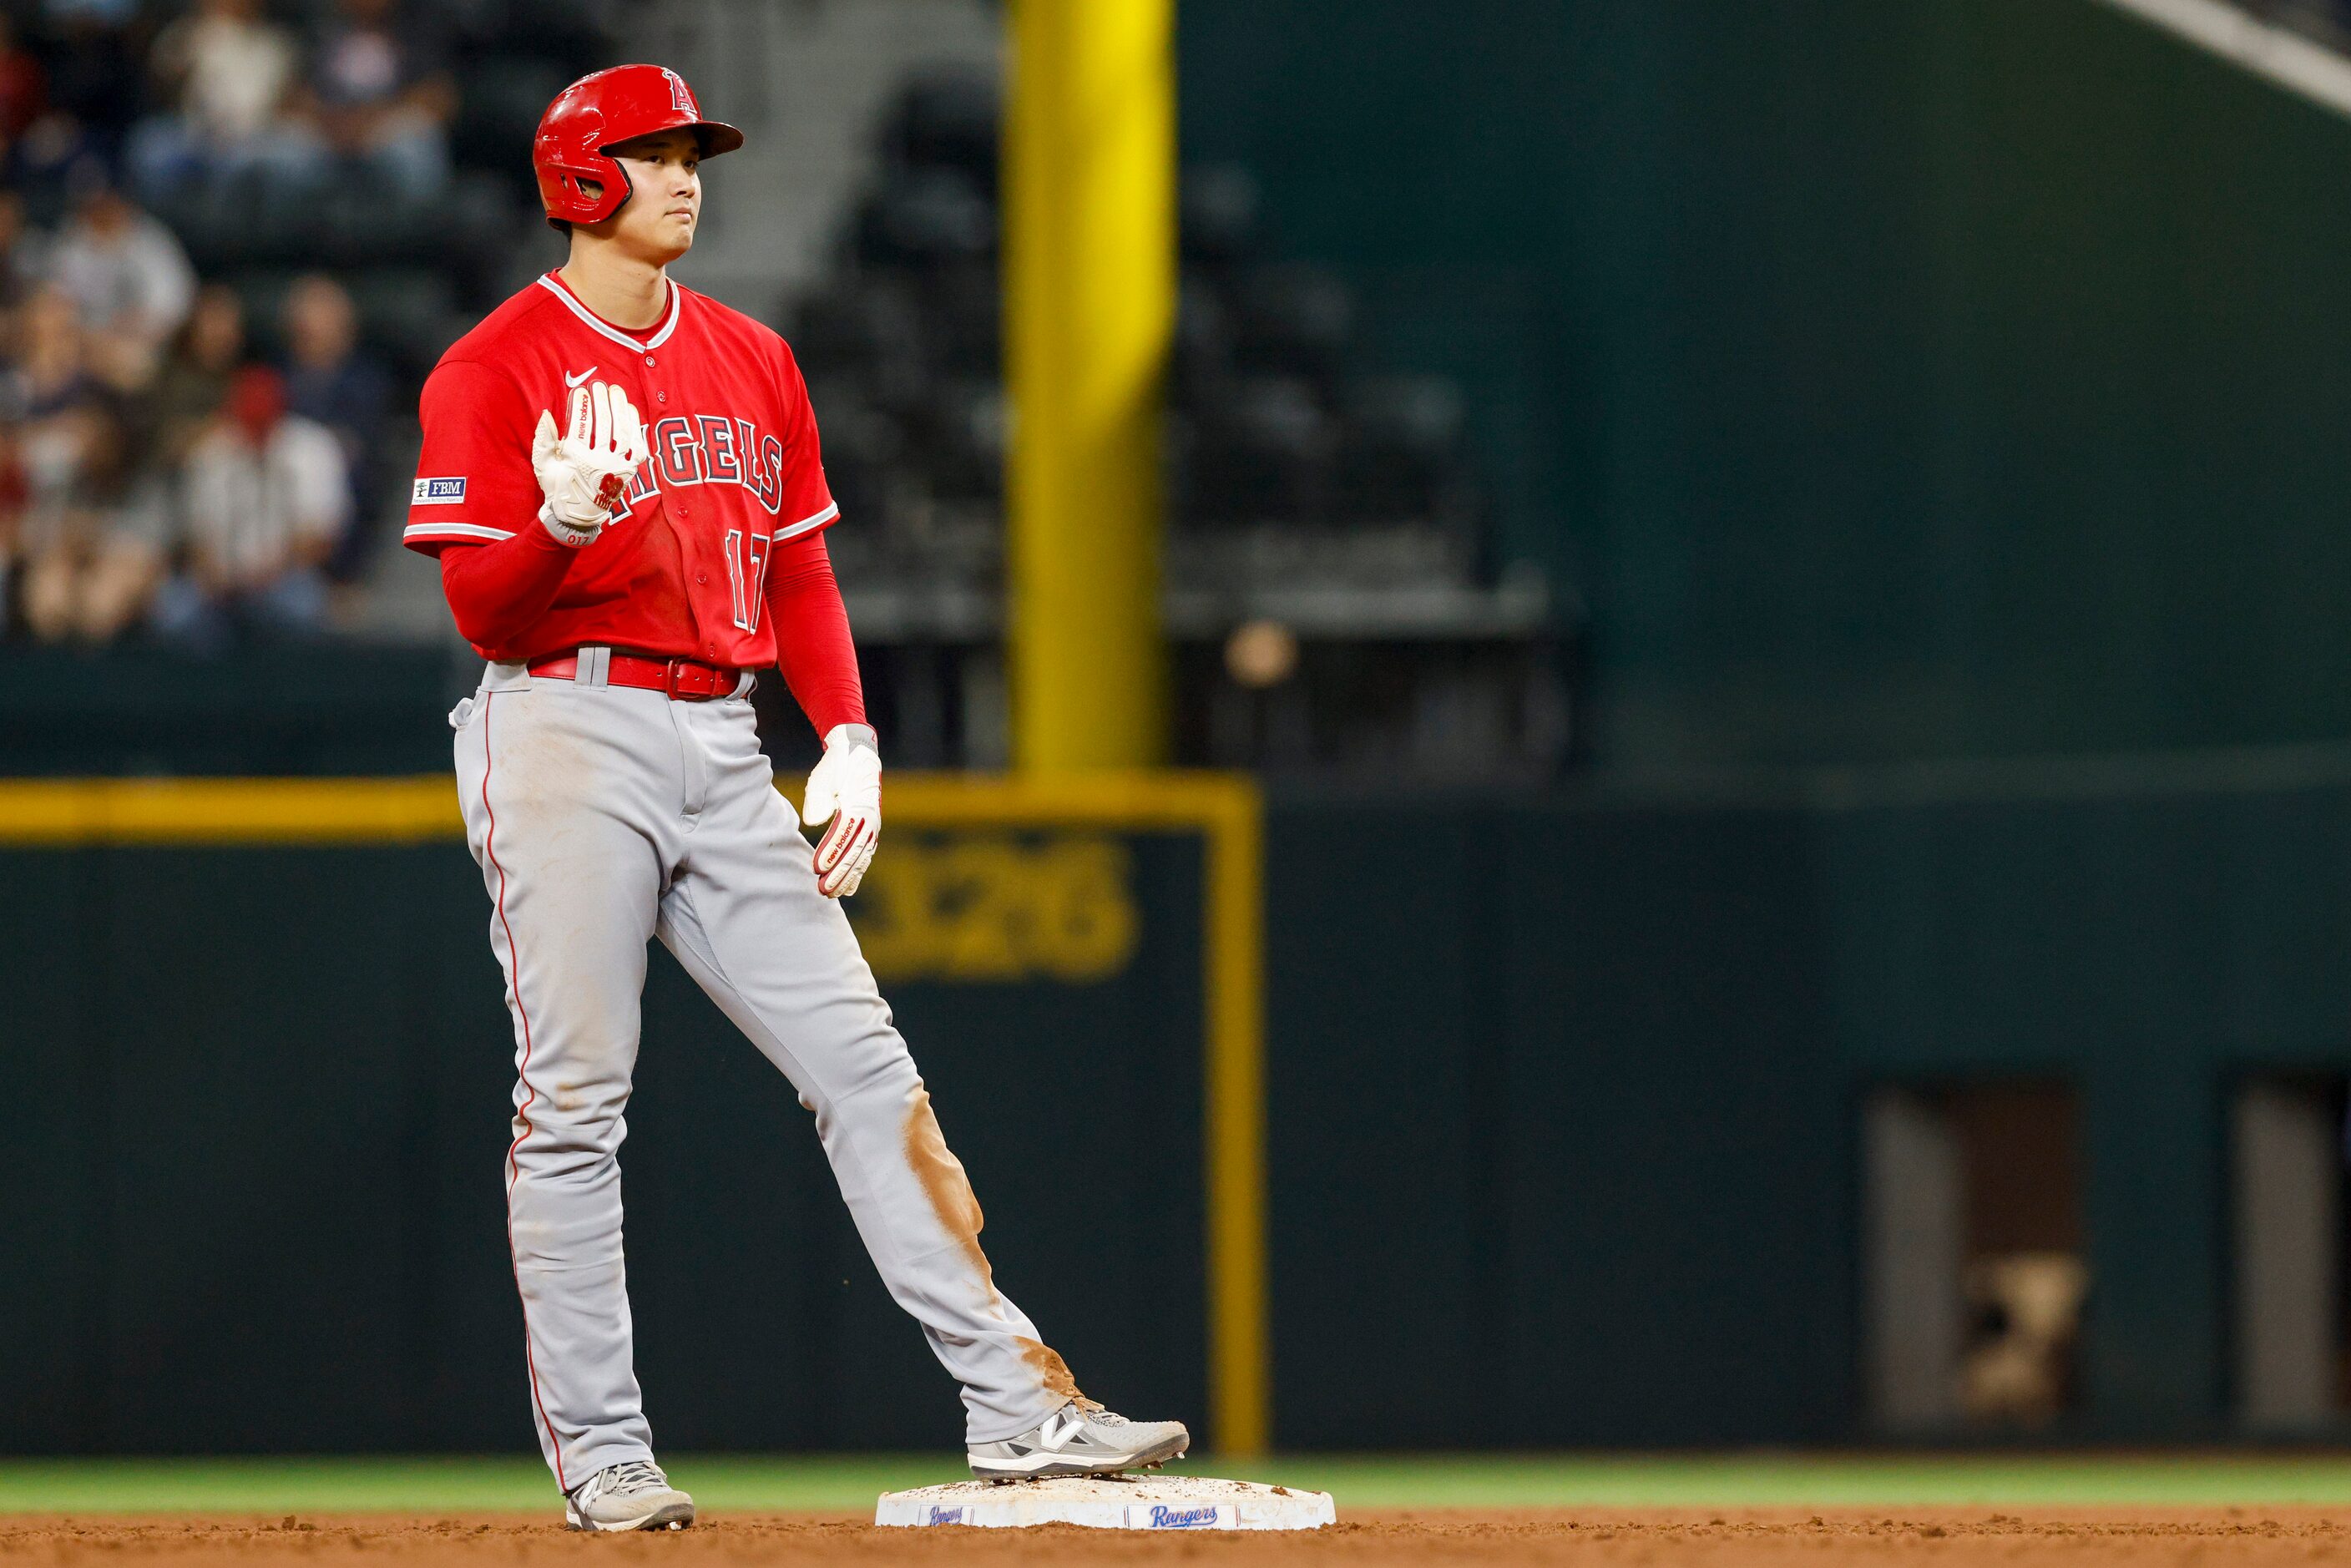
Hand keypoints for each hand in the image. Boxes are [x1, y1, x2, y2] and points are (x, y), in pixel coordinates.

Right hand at [531, 381, 646, 546]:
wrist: (579, 515)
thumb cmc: (558, 486)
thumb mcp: (543, 465)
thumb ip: (544, 439)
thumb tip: (547, 414)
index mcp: (577, 460)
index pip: (580, 425)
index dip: (581, 405)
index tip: (579, 390)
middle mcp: (600, 463)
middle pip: (604, 424)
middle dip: (601, 401)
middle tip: (598, 385)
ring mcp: (618, 466)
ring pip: (622, 431)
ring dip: (619, 407)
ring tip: (614, 390)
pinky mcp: (631, 469)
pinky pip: (637, 443)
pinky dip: (634, 424)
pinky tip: (629, 408)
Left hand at [802, 723, 879, 897]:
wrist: (857, 756)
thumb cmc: (836, 768)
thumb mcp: (823, 777)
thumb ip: (818, 799)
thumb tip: (814, 820)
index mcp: (859, 804)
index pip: (844, 833)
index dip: (832, 852)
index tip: (817, 867)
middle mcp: (869, 818)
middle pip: (854, 851)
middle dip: (839, 873)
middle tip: (822, 890)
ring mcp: (871, 827)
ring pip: (861, 858)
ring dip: (846, 878)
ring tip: (831, 894)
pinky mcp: (868, 832)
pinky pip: (864, 857)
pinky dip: (856, 874)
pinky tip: (847, 890)